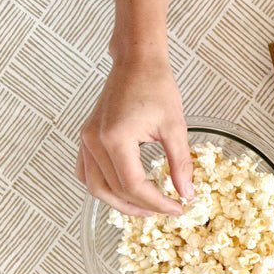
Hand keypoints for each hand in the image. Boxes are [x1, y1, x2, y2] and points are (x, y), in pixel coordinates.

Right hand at [76, 54, 191, 216]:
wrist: (136, 62)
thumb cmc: (156, 86)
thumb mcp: (175, 127)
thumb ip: (180, 164)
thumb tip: (187, 193)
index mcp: (115, 139)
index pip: (133, 186)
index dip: (157, 203)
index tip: (178, 208)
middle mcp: (94, 142)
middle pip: (113, 190)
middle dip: (142, 206)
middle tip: (166, 210)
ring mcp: (86, 140)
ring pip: (95, 186)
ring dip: (120, 202)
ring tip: (147, 208)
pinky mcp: (87, 137)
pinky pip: (87, 172)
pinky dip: (103, 187)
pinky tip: (124, 192)